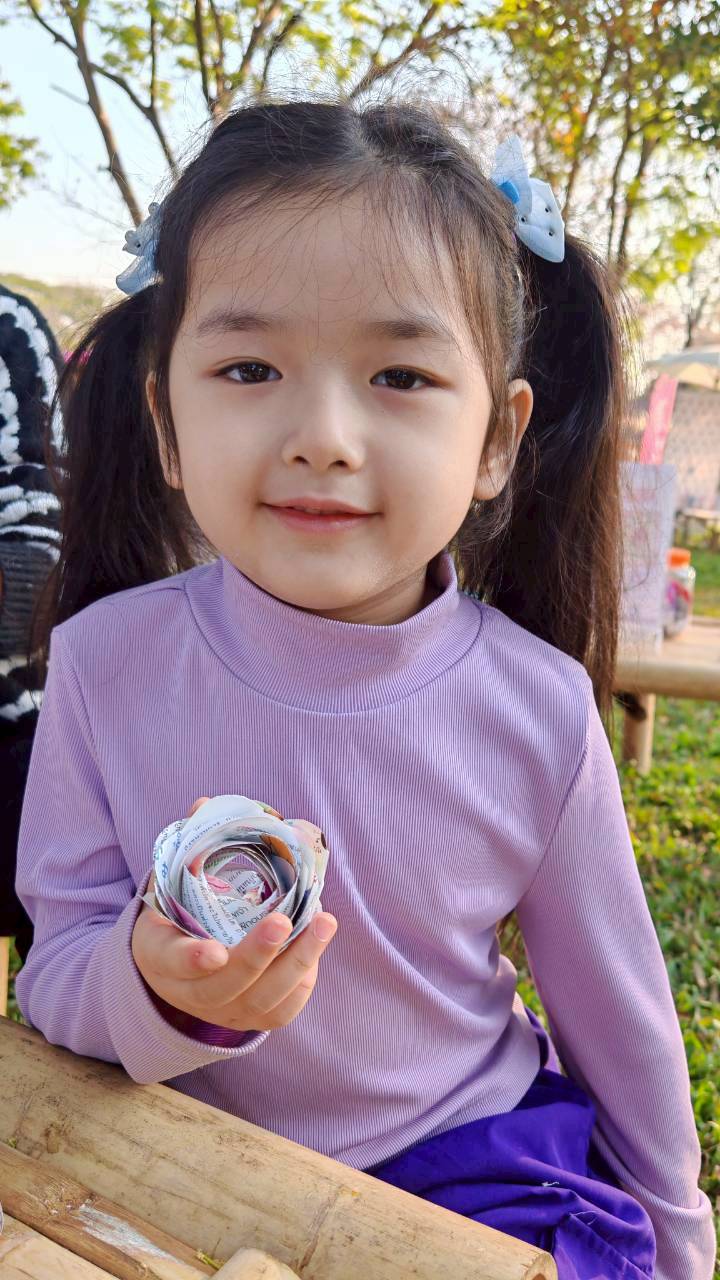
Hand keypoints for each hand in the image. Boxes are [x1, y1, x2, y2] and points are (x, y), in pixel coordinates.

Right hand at [131, 797, 336, 1031]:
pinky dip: (304, 976)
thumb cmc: (180, 916)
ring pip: (263, 997)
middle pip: (226, 984)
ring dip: (297, 961)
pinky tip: (319, 941)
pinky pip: (284, 1006)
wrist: (183, 973)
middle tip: (283, 920)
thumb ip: (189, 846)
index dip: (193, 959)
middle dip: (258, 954)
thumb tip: (205, 803)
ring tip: (325, 922)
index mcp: (161, 955)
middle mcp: (191, 992)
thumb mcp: (172, 883)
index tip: (215, 951)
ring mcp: (226, 1009)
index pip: (174, 960)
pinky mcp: (257, 1016)